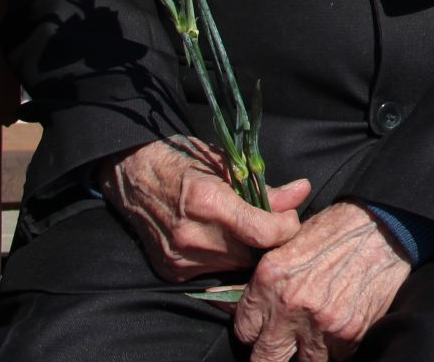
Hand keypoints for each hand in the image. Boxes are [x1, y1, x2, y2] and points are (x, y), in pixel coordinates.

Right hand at [99, 138, 310, 281]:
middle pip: (252, 253)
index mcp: (208, 202)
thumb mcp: (226, 164)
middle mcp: (193, 236)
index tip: (289, 217)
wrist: (131, 174)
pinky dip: (224, 258)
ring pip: (235, 267)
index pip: (264, 233)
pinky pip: (212, 272)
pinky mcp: (171, 271)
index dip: (286, 227)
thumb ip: (264, 186)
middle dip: (269, 240)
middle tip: (271, 222)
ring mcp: (180, 258)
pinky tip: (220, 239)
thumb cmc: (183, 160)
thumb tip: (302, 192)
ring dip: (247, 251)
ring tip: (245, 229)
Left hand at [234, 201, 411, 361]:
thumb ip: (269, 279)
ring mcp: (320, 323)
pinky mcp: (349, 333)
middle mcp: (289, 305)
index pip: (245, 331)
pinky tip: (342, 325)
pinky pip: (336, 357)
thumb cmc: (339, 229)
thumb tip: (249, 302)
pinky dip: (338, 347)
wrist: (385, 225)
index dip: (257, 332)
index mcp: (269, 279)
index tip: (267, 330)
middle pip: (265, 358)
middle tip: (288, 343)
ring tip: (320, 331)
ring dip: (310, 351)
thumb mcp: (292, 241)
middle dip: (275, 353)